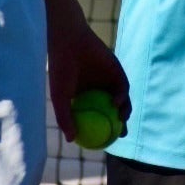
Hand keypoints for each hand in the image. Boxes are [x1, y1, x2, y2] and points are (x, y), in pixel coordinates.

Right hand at [47, 18, 130, 142]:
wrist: (69, 42)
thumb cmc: (61, 69)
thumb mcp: (60, 98)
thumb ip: (65, 118)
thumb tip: (71, 141)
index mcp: (86, 96)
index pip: (97, 116)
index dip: (102, 129)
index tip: (104, 142)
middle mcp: (99, 89)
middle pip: (113, 111)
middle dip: (119, 124)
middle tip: (119, 136)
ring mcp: (109, 79)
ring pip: (121, 100)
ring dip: (124, 112)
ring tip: (121, 122)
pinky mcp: (117, 70)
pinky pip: (123, 87)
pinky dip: (121, 96)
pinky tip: (115, 104)